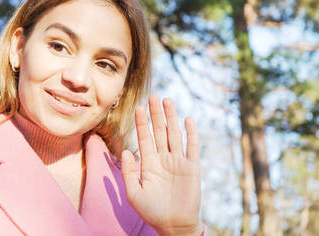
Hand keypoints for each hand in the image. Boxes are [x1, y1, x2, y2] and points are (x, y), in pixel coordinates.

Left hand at [121, 95, 202, 235]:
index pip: (144, 138)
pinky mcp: (192, 168)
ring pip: (174, 135)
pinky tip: (187, 120)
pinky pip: (192, 148)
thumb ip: (129, 172)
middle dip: (156, 114)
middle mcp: (163, 159)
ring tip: (167, 101)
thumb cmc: (152, 211)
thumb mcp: (134, 193)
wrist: (173, 225)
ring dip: (171, 118)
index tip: (138, 108)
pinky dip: (190, 134)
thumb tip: (126, 150)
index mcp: (149, 163)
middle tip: (154, 96)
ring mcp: (178, 162)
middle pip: (159, 132)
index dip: (142, 123)